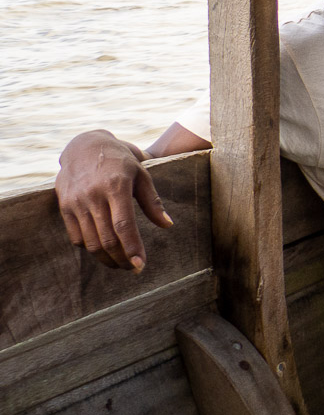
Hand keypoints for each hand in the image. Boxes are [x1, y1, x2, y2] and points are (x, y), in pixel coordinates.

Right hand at [56, 131, 172, 270]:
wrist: (85, 146)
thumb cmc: (120, 161)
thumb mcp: (141, 174)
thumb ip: (153, 201)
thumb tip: (167, 225)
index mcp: (116, 186)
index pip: (123, 225)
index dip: (132, 247)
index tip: (141, 265)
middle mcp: (93, 195)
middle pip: (107, 238)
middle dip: (121, 258)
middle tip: (133, 268)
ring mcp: (76, 202)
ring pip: (90, 242)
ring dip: (106, 258)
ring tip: (120, 264)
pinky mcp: (64, 207)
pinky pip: (76, 236)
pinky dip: (90, 248)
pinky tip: (103, 250)